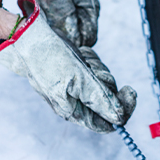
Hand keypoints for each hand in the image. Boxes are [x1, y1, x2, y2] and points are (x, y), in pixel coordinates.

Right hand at [0, 0, 135, 132]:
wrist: (30, 37)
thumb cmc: (50, 57)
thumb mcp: (80, 78)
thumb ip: (100, 100)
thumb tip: (118, 118)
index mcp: (72, 110)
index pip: (107, 123)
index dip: (122, 109)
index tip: (129, 90)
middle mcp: (73, 103)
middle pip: (106, 101)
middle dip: (105, 81)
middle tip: (94, 68)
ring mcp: (72, 88)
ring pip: (101, 83)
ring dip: (97, 68)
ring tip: (83, 58)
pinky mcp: (73, 75)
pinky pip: (93, 71)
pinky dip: (91, 61)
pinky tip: (80, 54)